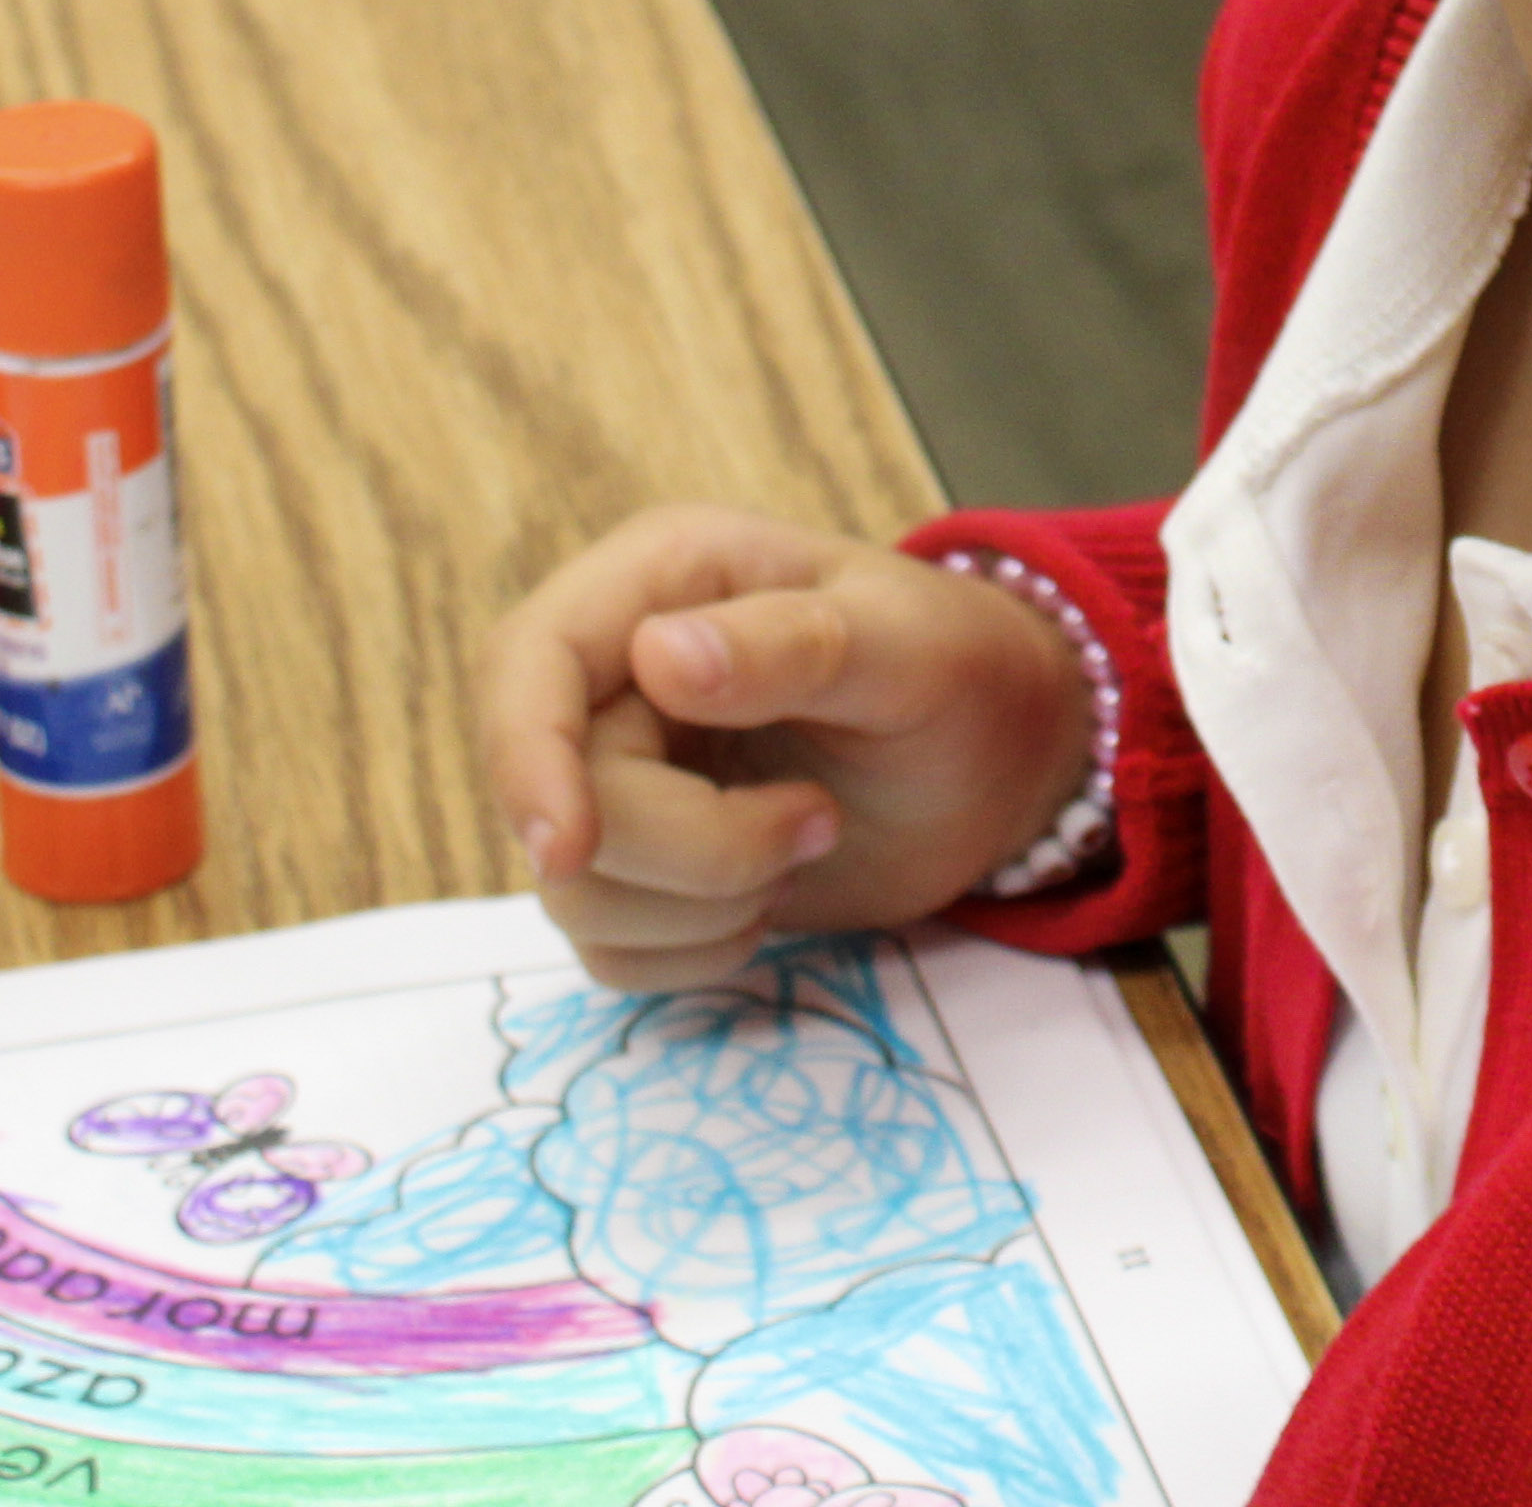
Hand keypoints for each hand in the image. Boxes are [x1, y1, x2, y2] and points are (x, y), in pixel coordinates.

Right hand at [481, 505, 1097, 989]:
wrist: (1003, 761)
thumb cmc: (965, 673)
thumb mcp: (907, 647)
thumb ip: (792, 647)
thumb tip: (658, 658)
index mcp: (663, 579)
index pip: (528, 663)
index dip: (528, 756)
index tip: (571, 847)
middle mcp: (620, 674)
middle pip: (560, 800)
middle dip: (690, 847)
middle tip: (815, 821)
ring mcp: (624, 774)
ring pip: (578, 891)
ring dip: (702, 903)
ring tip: (808, 840)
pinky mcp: (646, 866)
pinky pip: (612, 950)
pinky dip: (695, 952)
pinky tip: (774, 900)